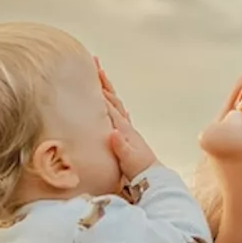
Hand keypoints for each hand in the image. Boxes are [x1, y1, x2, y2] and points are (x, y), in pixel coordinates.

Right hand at [96, 59, 156, 179]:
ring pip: (115, 103)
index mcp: (124, 129)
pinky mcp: (126, 136)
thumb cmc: (138, 172)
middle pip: (112, 98)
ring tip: (100, 74)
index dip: (99, 91)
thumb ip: (121, 147)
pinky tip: (110, 101)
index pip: (108, 106)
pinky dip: (112, 103)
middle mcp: (126, 126)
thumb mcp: (129, 160)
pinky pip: (118, 113)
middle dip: (103, 81)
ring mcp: (127, 130)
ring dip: (107, 88)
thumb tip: (113, 133)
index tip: (90, 74)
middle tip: (94, 62)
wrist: (151, 179)